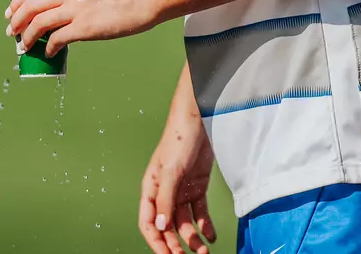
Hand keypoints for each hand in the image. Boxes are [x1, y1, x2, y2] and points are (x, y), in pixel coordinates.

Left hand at [6, 0, 162, 54]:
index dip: (17, 2)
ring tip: (25, 46)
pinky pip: (56, 39)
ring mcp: (76, 9)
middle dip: (17, 21)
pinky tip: (49, 52)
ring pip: (38, 23)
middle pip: (30, 6)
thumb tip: (53, 10)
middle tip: (13, 33)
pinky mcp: (84, 27)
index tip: (10, 13)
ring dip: (27, 37)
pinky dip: (48, 47)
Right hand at [139, 102, 216, 253]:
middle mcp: (164, 194)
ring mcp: (181, 191)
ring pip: (185, 223)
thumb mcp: (171, 171)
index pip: (149, 224)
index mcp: (151, 190)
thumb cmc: (178, 140)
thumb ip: (165, 199)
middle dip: (176, 245)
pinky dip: (205, 226)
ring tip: (204, 252)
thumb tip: (160, 226)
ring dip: (193, 239)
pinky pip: (200, 212)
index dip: (157, 242)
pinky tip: (211, 236)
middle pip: (168, 227)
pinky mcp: (197, 187)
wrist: (199, 119)